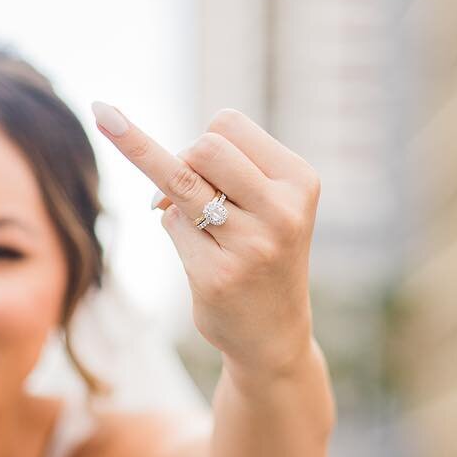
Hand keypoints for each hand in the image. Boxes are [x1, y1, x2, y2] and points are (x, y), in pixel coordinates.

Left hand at [90, 103, 320, 375]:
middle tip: (189, 193)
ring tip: (166, 207)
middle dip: (182, 160)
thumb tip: (157, 179)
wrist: (274, 334)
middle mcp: (281, 210)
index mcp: (299, 180)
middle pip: (203, 146)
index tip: (210, 170)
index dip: (205, 141)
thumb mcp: (263, 203)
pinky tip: (200, 255)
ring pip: (179, 181)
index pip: (227, 122)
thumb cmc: (261, 253)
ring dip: (164, 192)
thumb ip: (219, 174)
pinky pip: (171, 224)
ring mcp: (250, 245)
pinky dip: (175, 229)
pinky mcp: (216, 275)